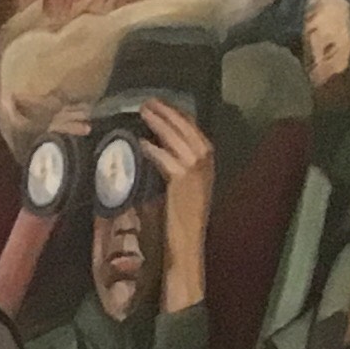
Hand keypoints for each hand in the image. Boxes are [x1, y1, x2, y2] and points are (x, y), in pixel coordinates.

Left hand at [139, 96, 214, 293]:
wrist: (187, 246)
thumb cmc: (179, 222)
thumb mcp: (180, 189)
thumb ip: (173, 170)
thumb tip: (153, 150)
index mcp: (208, 165)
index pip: (195, 132)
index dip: (178, 116)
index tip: (162, 105)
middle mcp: (207, 166)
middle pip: (189, 130)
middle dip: (169, 113)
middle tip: (149, 101)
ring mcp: (197, 174)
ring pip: (179, 140)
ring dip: (161, 124)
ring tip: (144, 111)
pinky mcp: (183, 185)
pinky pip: (167, 161)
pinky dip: (155, 150)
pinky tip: (141, 142)